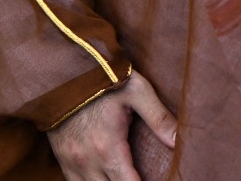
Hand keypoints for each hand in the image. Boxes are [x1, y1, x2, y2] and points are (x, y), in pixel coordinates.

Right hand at [45, 72, 177, 180]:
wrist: (61, 71)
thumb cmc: (102, 79)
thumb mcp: (137, 92)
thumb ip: (159, 119)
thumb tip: (179, 141)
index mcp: (108, 148)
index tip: (160, 180)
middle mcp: (87, 161)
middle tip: (143, 176)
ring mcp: (71, 162)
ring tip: (126, 176)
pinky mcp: (61, 159)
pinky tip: (106, 177)